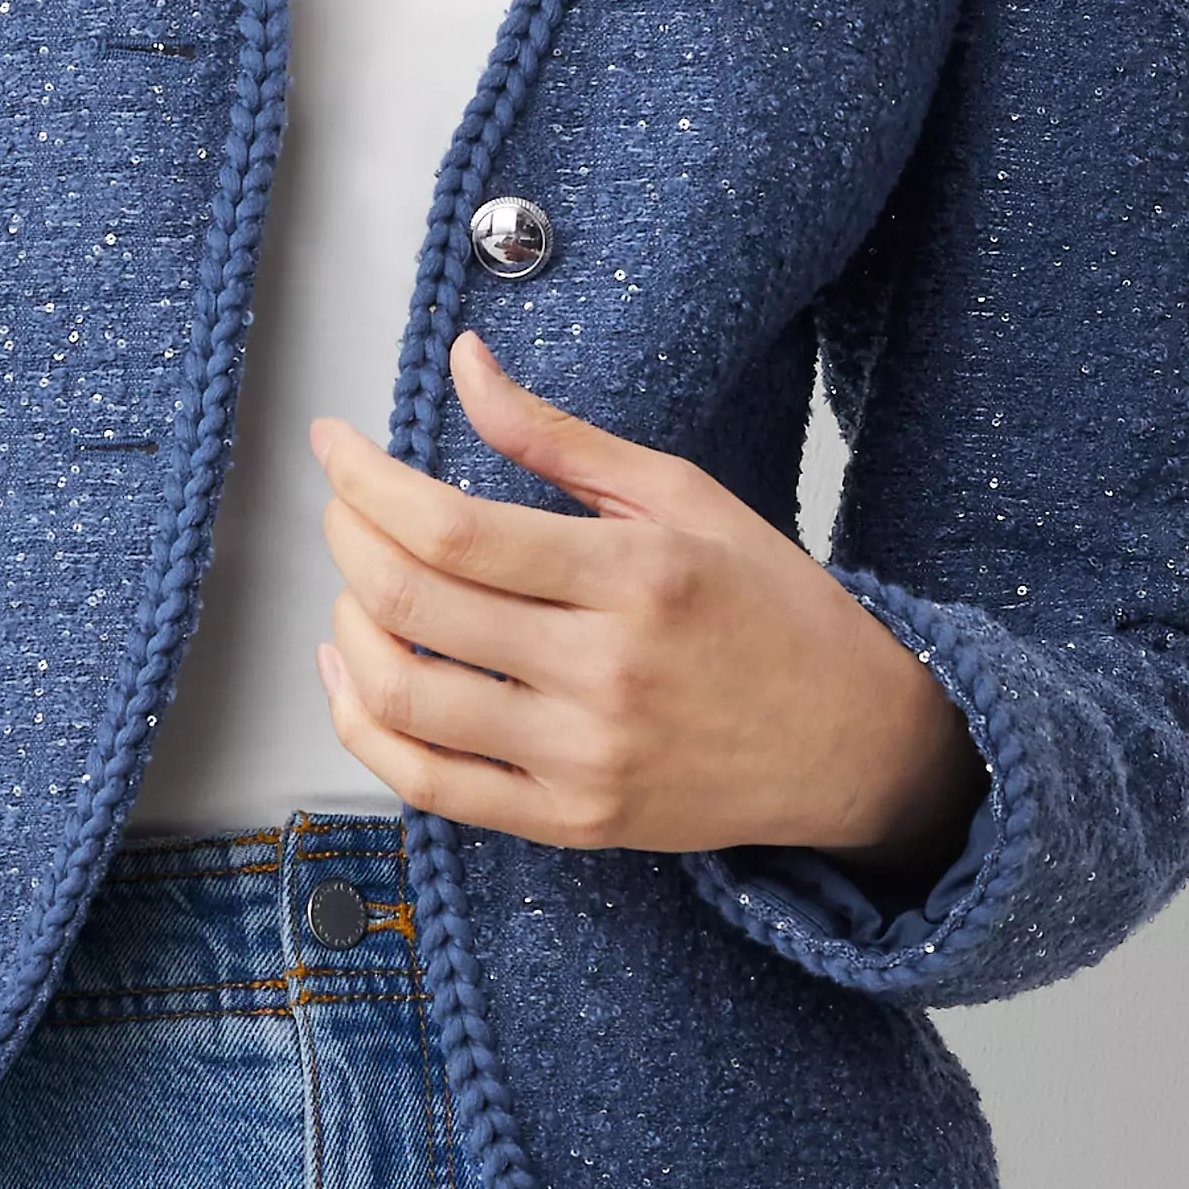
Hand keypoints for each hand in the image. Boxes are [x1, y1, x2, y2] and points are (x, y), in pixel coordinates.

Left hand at [307, 330, 985, 873]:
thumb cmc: (772, 609)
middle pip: (415, 606)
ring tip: (353, 584)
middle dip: (346, 538)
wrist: (853, 742)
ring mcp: (584, 758)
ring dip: (345, 628)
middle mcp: (606, 671)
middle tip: (342, 504)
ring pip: (404, 701)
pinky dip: (364, 729)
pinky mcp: (572, 822)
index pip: (454, 528)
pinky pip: (430, 787)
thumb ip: (559, 438)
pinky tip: (353, 676)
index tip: (334, 445)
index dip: (366, 480)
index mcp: (637, 576)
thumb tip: (466, 366)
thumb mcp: (682, 496)